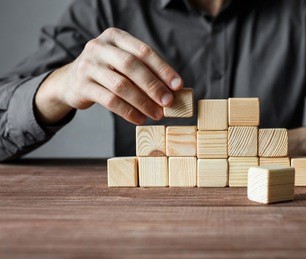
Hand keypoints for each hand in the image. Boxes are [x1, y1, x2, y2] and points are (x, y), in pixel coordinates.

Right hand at [35, 27, 182, 124]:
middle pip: (132, 66)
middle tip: (168, 102)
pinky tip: (140, 119)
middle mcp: (99, 47)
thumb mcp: (122, 63)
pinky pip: (110, 101)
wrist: (71, 81)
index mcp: (115, 37)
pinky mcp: (82, 85)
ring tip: (157, 114)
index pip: (144, 51)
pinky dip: (128, 112)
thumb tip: (172, 89)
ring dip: (143, 102)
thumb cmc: (107, 71)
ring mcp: (88, 65)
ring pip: (121, 85)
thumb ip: (144, 70)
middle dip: (153, 85)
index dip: (163, 69)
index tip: (178, 85)